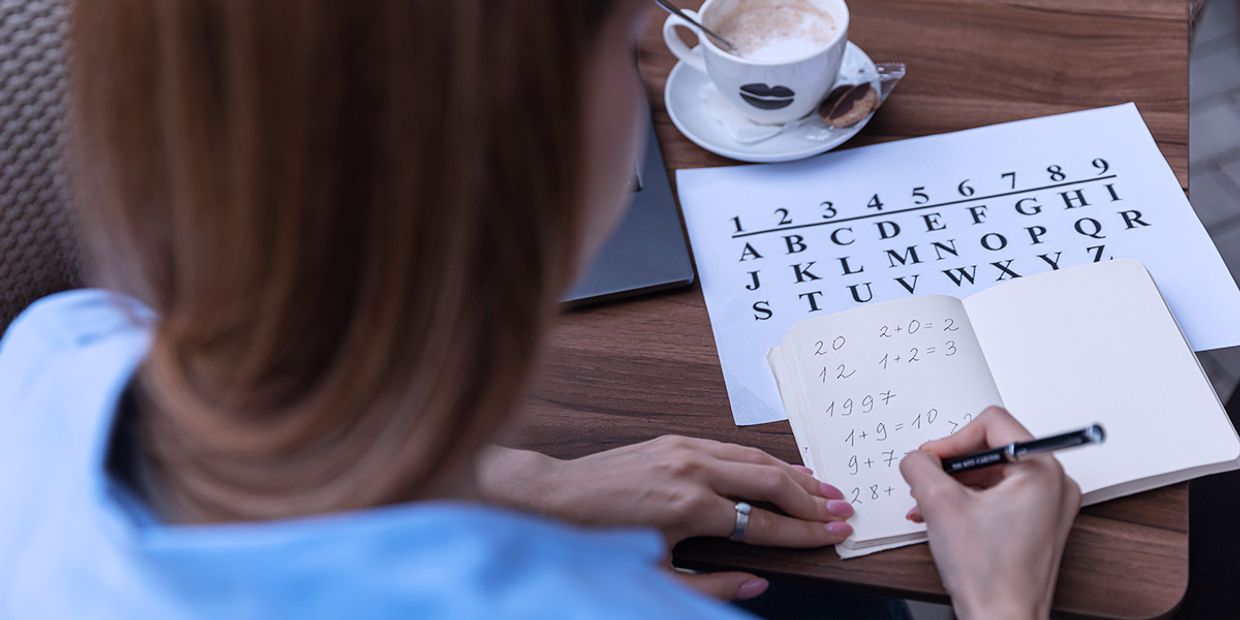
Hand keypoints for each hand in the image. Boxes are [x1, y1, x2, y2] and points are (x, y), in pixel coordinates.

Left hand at [478, 436, 854, 599]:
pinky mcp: (672, 441)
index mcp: (688, 507)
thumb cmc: (596, 543)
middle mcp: (690, 470)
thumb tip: (756, 584)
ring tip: (824, 488)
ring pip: (753, 457)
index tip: (833, 534)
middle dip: (810, 498)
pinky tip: (778, 468)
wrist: (552, 501)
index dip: (804, 532)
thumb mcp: (653, 577)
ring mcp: (681, 449)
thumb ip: (710, 586)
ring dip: (793, 473)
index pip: (763, 521)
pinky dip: (761, 459)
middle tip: (842, 510)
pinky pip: (730, 448)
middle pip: (769, 481)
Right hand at [899, 407, 1080, 619]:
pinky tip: (944, 517)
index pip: (992, 423)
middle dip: (952, 466)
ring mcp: (1050, 505)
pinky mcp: (1040, 523)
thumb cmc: (989, 575)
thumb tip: (917, 457)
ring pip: (992, 472)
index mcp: (1043, 470)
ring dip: (956, 485)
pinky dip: (970, 500)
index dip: (952, 439)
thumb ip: (921, 466)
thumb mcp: (940, 505)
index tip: (931, 461)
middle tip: (927, 483)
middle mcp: (1055, 483)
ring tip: (929, 505)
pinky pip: (1000, 495)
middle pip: (992, 447)